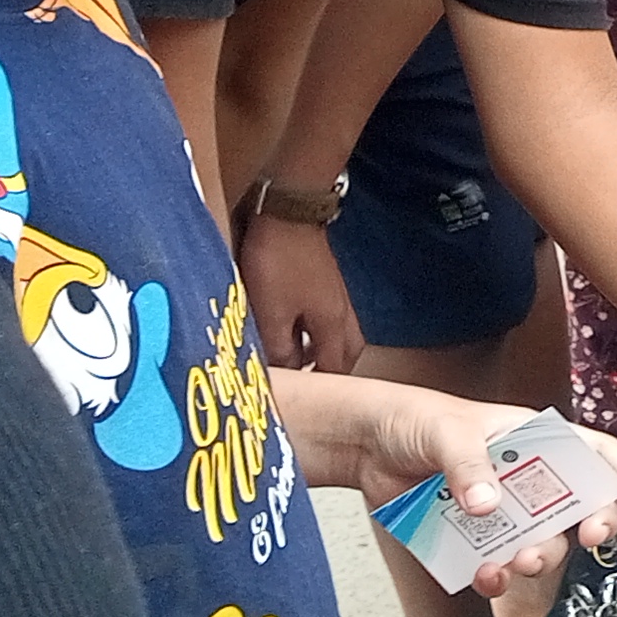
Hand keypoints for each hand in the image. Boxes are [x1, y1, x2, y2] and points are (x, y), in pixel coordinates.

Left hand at [236, 208, 365, 375]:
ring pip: (338, 336)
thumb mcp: (270, 312)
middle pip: (346, 355)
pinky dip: (316, 333)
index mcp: (332, 326)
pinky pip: (328, 320)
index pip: (335, 371)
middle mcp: (342, 314)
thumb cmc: (279, 265)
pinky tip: (294, 329)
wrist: (289, 214)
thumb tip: (286, 374)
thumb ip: (278, 348)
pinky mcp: (326, 283)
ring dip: (321, 352)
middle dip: (329, 373)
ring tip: (297, 360)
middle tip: (306, 384)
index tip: (302, 402)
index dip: (321, 391)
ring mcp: (337, 297)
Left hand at [350, 389, 616, 593]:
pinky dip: (497, 577)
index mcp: (538, 441)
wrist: (369, 448)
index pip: (595, 454)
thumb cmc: (417, 422)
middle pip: (582, 506)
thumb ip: (469, 465)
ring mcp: (507, 514)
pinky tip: (485, 576)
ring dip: (542, 557)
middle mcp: (531, 480)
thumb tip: (488, 506)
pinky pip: (499, 567)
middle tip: (590, 536)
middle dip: (595, 523)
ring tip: (520, 562)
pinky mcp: (477, 541)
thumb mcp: (446, 432)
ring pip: (545, 543)